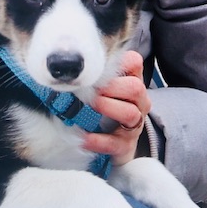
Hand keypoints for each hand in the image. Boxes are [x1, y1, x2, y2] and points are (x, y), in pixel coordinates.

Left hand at [84, 49, 151, 164]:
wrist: (113, 144)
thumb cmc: (105, 111)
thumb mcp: (103, 91)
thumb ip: (92, 79)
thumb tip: (68, 70)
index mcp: (132, 83)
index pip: (134, 63)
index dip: (121, 62)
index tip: (101, 67)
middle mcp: (138, 102)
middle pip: (135, 88)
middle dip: (111, 87)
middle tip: (92, 91)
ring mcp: (134, 125)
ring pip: (130, 113)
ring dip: (108, 108)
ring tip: (89, 110)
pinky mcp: (126, 145)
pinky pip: (115, 142)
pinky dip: (98, 140)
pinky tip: (84, 138)